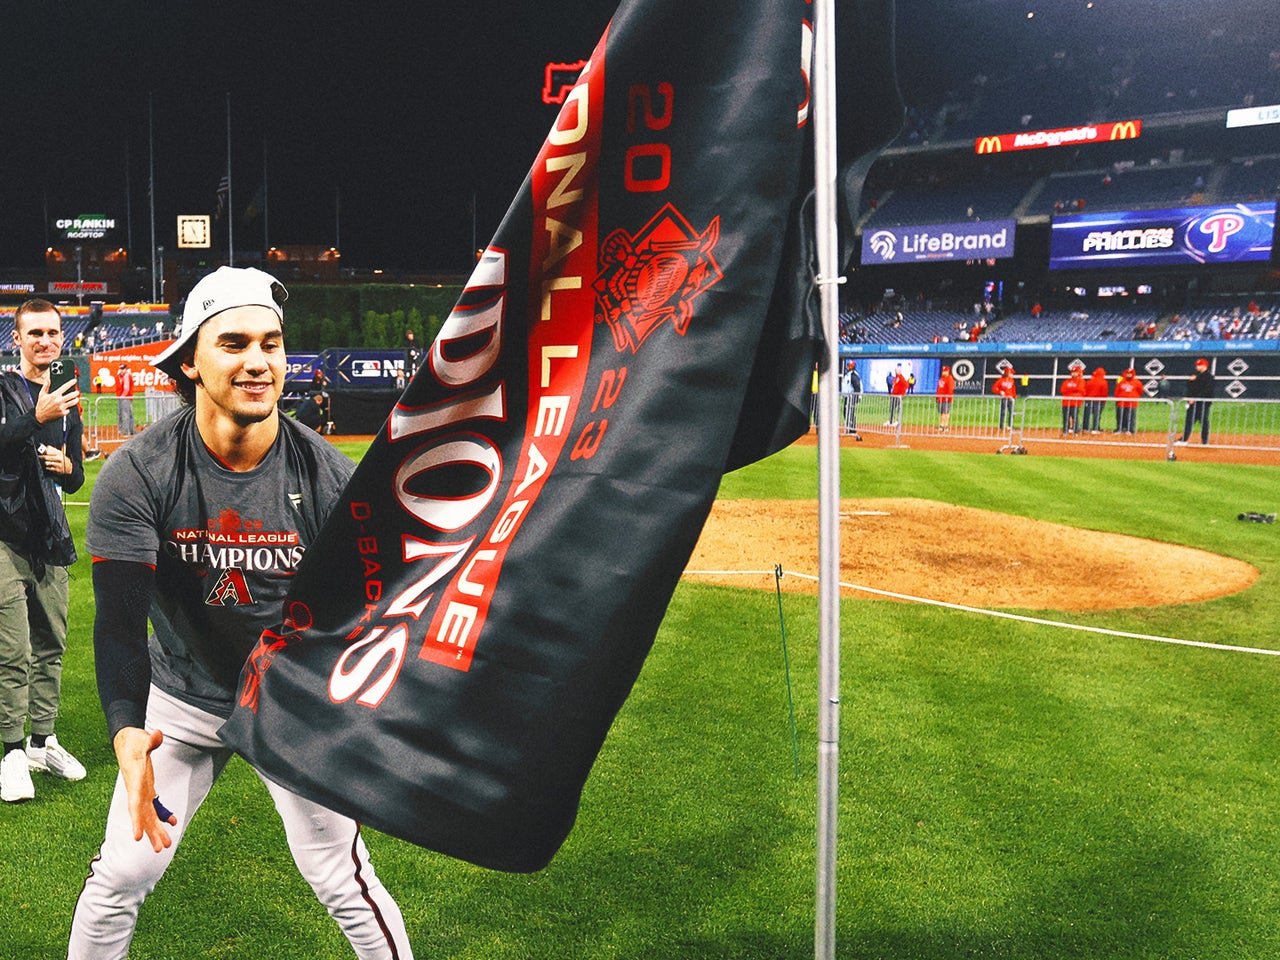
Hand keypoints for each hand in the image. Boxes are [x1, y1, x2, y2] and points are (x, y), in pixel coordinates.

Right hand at [34, 379, 79, 424]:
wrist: (40, 416)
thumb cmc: (41, 405)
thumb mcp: (42, 394)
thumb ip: (45, 386)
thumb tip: (48, 379)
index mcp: (54, 395)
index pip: (64, 387)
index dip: (70, 383)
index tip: (74, 380)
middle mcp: (59, 401)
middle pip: (71, 395)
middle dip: (76, 393)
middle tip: (77, 392)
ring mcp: (61, 407)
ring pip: (72, 402)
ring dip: (76, 400)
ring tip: (76, 399)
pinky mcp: (63, 413)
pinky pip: (69, 410)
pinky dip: (68, 408)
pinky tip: (66, 407)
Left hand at [37, 444, 68, 475]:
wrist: (69, 468)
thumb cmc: (63, 460)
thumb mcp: (60, 454)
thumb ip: (53, 450)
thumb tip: (46, 447)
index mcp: (60, 453)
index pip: (49, 451)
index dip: (44, 451)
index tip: (41, 452)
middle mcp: (59, 458)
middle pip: (47, 457)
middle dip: (41, 457)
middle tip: (39, 457)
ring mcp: (58, 464)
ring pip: (47, 463)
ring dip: (45, 463)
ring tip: (45, 462)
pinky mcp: (57, 469)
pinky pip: (49, 468)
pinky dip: (47, 467)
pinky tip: (48, 467)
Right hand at [112, 726, 176, 852]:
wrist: (126, 740)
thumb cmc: (133, 740)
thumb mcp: (141, 738)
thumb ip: (150, 739)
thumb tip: (158, 734)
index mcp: (135, 782)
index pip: (134, 804)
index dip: (136, 821)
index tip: (137, 837)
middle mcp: (136, 790)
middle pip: (142, 815)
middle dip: (151, 832)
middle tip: (160, 849)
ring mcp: (141, 791)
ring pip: (148, 814)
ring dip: (157, 829)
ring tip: (165, 846)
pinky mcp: (146, 789)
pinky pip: (154, 805)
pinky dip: (162, 814)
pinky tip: (173, 821)